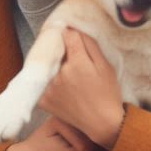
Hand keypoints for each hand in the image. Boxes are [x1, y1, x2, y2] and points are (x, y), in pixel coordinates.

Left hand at [39, 30, 124, 149]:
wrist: (100, 122)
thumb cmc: (107, 93)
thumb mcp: (105, 66)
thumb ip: (90, 46)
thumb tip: (76, 28)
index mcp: (77, 63)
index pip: (68, 36)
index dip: (71, 35)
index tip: (72, 37)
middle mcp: (59, 74)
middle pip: (56, 52)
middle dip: (62, 52)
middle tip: (73, 61)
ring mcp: (48, 88)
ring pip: (48, 67)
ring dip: (55, 68)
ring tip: (70, 78)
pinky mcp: (42, 99)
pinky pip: (43, 83)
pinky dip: (50, 83)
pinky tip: (63, 89)